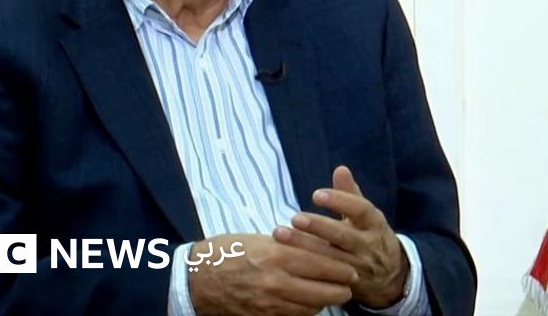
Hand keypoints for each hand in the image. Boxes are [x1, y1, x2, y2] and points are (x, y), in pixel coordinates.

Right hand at [186, 233, 356, 315]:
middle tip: (349, 285)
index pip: (322, 263)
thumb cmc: (228, 252)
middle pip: (322, 290)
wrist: (196, 278)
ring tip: (333, 295)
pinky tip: (310, 305)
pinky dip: (305, 312)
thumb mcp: (261, 240)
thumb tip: (320, 246)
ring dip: (325, 302)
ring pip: (311, 308)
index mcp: (277, 254)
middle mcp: (277, 281)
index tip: (351, 268)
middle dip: (341, 289)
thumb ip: (291, 245)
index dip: (341, 269)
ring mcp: (269, 303)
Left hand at [275, 166, 408, 307]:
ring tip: (280, 235)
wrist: (391, 277)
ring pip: (330, 258)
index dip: (340, 201)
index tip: (317, 195)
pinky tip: (285, 258)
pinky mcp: (347, 285)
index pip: (360, 209)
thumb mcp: (366, 215)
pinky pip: (325, 277)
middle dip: (318, 227)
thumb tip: (340, 168)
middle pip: (343, 236)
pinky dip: (305, 268)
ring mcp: (358, 266)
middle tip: (295, 217)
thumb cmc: (370, 236)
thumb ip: (350, 193)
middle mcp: (368, 244)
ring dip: (304, 247)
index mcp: (374, 223)